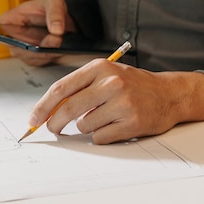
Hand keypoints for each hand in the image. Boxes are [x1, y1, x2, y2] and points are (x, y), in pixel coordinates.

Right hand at [0, 0, 76, 65]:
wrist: (61, 16)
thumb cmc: (49, 5)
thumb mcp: (53, 0)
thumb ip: (55, 12)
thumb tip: (56, 30)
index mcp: (8, 21)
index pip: (5, 36)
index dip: (19, 40)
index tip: (33, 41)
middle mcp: (11, 37)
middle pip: (21, 50)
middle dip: (39, 48)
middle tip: (55, 40)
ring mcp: (21, 49)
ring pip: (32, 58)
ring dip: (47, 53)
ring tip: (60, 44)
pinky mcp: (33, 57)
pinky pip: (41, 62)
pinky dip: (51, 57)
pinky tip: (59, 49)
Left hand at [29, 59, 203, 143]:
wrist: (169, 94)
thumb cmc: (132, 84)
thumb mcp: (104, 75)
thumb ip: (78, 88)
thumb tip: (47, 110)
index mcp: (99, 67)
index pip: (61, 89)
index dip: (42, 106)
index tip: (33, 119)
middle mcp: (110, 83)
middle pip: (68, 109)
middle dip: (54, 123)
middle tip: (52, 129)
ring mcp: (122, 103)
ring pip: (83, 125)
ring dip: (85, 127)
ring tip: (102, 118)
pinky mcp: (132, 122)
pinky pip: (100, 137)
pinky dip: (101, 135)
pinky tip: (115, 125)